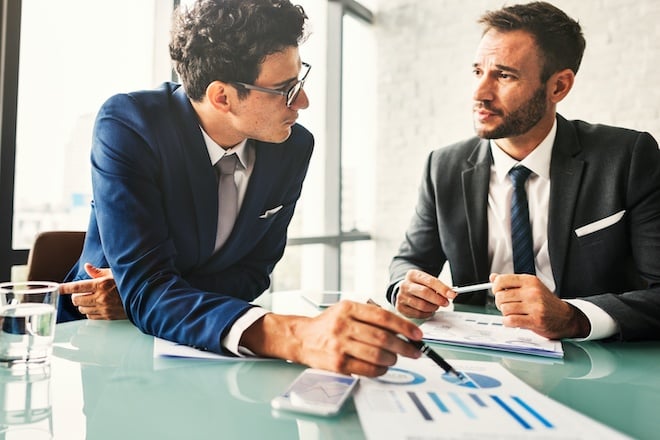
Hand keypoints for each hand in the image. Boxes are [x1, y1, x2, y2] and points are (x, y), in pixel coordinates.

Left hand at [58, 263, 126, 319]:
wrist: (144, 297)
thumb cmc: (129, 283)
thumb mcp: (115, 273)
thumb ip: (98, 272)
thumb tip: (87, 267)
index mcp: (101, 284)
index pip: (76, 287)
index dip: (65, 288)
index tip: (58, 288)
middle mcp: (100, 297)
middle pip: (76, 299)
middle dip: (76, 296)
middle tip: (80, 293)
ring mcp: (104, 308)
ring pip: (82, 309)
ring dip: (82, 304)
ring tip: (89, 299)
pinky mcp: (107, 316)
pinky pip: (90, 316)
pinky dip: (89, 312)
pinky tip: (95, 307)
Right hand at [240, 300, 422, 376]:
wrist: (301, 338)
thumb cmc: (328, 325)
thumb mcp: (346, 310)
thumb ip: (370, 316)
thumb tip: (402, 329)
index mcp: (348, 308)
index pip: (383, 317)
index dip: (404, 326)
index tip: (417, 335)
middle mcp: (343, 325)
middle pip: (382, 338)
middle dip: (404, 346)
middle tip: (415, 351)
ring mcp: (339, 345)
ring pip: (377, 355)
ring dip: (392, 359)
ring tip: (395, 358)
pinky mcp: (337, 364)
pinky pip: (367, 369)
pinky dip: (380, 370)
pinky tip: (382, 366)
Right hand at [395, 269, 455, 318]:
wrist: (405, 289)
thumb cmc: (419, 285)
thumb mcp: (427, 281)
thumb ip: (438, 286)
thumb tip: (451, 294)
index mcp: (412, 275)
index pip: (430, 281)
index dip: (443, 289)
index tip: (452, 294)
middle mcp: (405, 285)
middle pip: (424, 292)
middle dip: (438, 299)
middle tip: (446, 302)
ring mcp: (401, 297)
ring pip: (422, 305)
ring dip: (433, 307)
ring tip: (436, 305)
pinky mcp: (401, 308)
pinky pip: (418, 314)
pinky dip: (427, 313)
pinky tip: (429, 310)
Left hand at [490, 273, 589, 338]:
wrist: (566, 318)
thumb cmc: (546, 302)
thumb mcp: (531, 287)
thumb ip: (511, 282)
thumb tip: (493, 277)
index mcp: (530, 281)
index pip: (502, 280)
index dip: (495, 287)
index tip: (498, 292)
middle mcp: (532, 292)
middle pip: (500, 296)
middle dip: (500, 303)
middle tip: (508, 305)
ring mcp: (534, 306)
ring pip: (504, 309)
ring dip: (505, 314)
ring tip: (514, 313)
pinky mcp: (535, 320)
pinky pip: (510, 320)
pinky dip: (508, 322)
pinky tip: (513, 321)